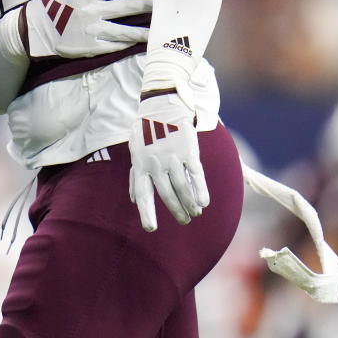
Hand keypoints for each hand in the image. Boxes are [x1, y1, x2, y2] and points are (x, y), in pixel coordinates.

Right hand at [0, 0, 151, 59]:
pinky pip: (113, 45)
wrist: (32, 27)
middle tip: (167, 5)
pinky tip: (138, 43)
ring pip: (125, 30)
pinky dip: (127, 44)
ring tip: (159, 30)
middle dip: (149, 5)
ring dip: (144, 30)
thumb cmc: (51, 1)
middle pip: (128, 8)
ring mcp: (93, 30)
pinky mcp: (90, 46)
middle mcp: (94, 11)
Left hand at [128, 87, 208, 231]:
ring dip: (189, 203)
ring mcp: (172, 158)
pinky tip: (204, 203)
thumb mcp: (135, 153)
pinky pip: (195, 175)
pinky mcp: (188, 151)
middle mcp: (156, 164)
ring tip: (195, 214)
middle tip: (184, 221)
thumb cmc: (147, 133)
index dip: (147, 212)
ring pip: (182, 187)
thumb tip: (133, 200)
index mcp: (141, 165)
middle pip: (166, 194)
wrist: (163, 109)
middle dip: (176, 210)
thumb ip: (134, 177)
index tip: (151, 228)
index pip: (143, 194)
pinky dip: (200, 190)